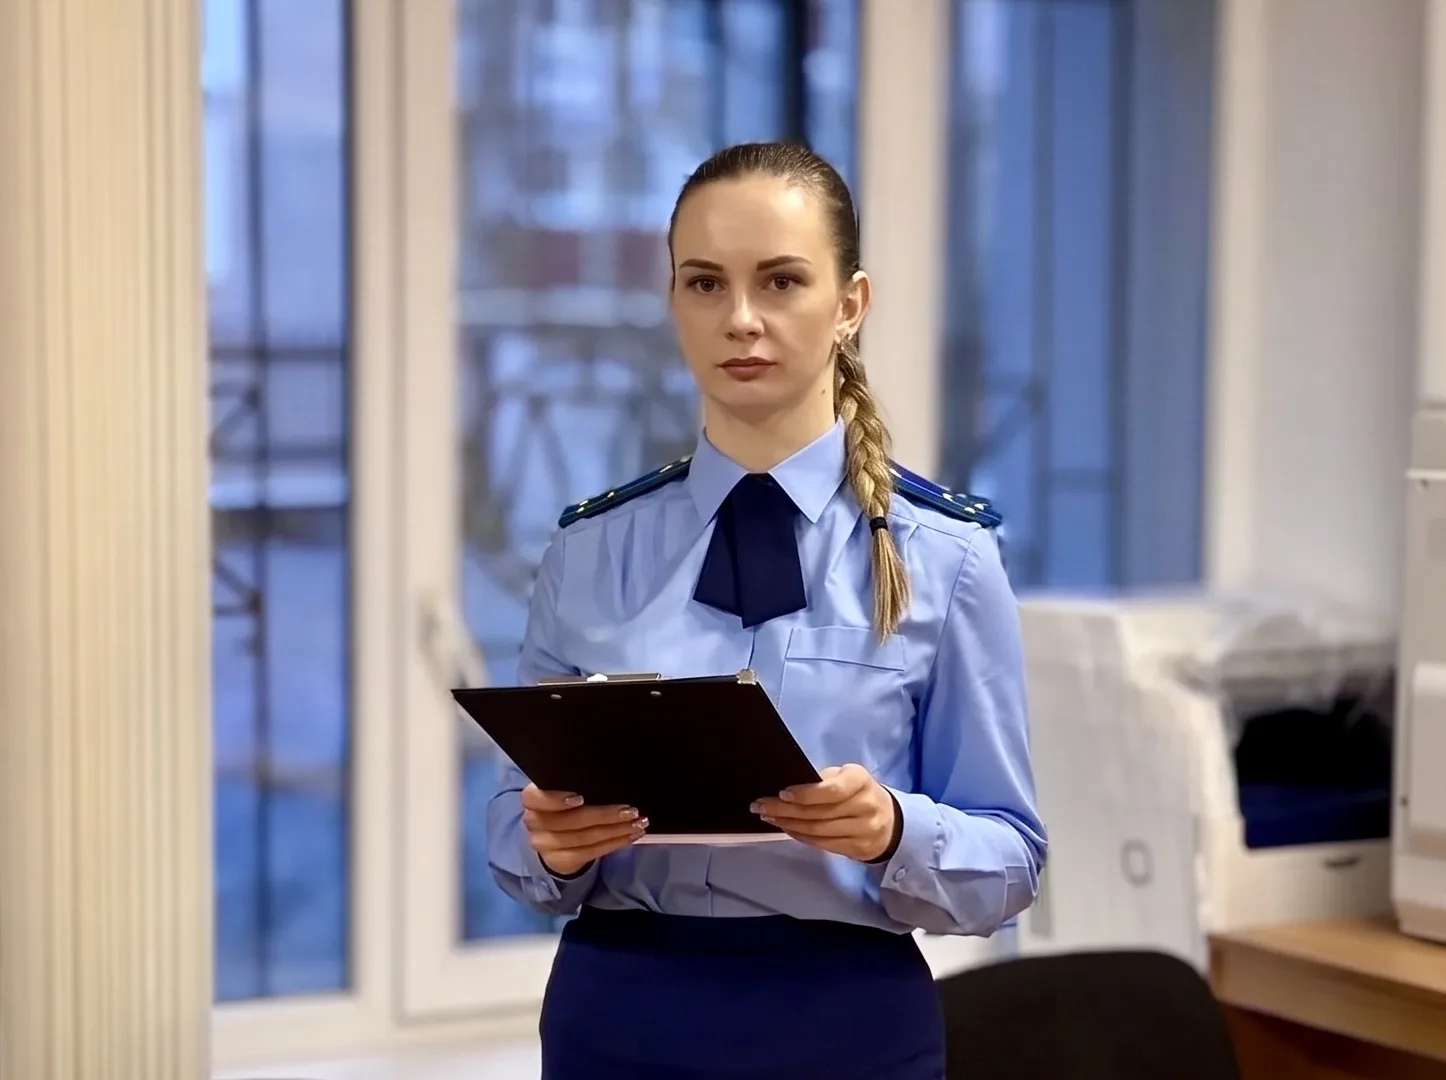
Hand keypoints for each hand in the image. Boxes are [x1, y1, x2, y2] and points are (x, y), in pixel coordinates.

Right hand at [519, 784, 647, 877]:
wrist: (553, 836)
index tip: (581, 798)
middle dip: (605, 815)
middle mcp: (534, 823)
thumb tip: (612, 778)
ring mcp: (545, 845)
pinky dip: (614, 843)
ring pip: (584, 839)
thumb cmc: (563, 805)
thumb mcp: (564, 790)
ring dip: (616, 830)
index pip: (535, 798)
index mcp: (532, 800)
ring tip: (638, 823)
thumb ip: (576, 784)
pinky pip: (590, 853)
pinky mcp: (559, 861)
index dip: (556, 800)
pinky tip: (631, 836)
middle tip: (632, 810)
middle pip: (570, 821)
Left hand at [750, 764, 899, 862]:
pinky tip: (786, 828)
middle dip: (785, 809)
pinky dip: (800, 836)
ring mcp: (864, 830)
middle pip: (819, 812)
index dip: (806, 793)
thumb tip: (787, 787)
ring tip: (768, 816)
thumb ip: (822, 780)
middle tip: (760, 805)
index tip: (782, 793)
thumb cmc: (859, 792)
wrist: (890, 822)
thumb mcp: (846, 777)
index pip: (832, 790)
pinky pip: (822, 844)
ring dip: (788, 824)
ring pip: (818, 831)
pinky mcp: (858, 849)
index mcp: (860, 781)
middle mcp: (865, 806)